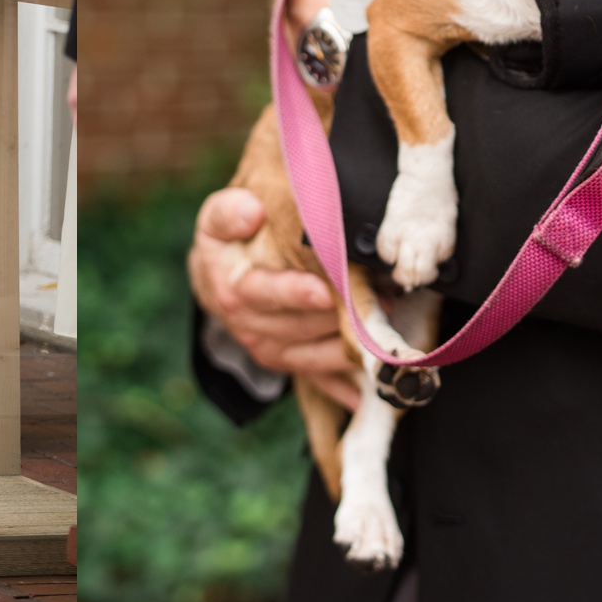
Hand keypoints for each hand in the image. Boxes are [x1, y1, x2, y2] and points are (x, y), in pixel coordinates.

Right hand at [187, 187, 359, 411]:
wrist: (217, 281)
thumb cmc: (226, 244)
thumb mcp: (216, 220)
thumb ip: (227, 213)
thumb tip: (251, 210)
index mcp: (234, 291)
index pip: (266, 293)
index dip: (295, 293)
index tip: (324, 291)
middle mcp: (250, 327)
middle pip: (301, 325)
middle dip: (339, 314)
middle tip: (379, 299)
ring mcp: (269, 350)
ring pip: (315, 354)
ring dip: (350, 343)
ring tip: (384, 326)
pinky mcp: (287, 363)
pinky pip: (317, 377)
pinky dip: (342, 385)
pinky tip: (365, 390)